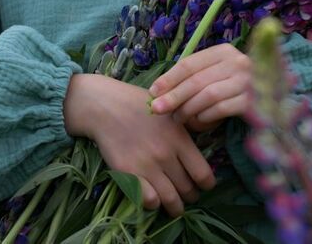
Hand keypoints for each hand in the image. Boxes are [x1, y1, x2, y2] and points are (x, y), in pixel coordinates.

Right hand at [64, 73, 215, 217]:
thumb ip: (186, 129)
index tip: (203, 184)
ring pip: (171, 201)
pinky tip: (154, 197)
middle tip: (188, 194)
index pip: (203, 174)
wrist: (105, 105)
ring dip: (175, 207)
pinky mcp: (128, 173)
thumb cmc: (138, 104)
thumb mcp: (168, 110)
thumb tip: (203, 144)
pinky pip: (149, 201)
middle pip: (188, 190)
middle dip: (191, 196)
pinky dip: (154, 203)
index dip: (207, 184)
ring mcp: (146, 165)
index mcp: (179, 138)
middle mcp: (166, 154)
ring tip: (174, 205)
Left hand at [148, 44, 252, 132]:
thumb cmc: (235, 85)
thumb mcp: (216, 73)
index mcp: (224, 51)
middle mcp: (238, 62)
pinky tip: (199, 121)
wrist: (274, 99)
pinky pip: (221, 109)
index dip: (168, 78)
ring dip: (188, 109)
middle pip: (196, 80)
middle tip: (157, 109)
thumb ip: (194, 77)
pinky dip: (206, 117)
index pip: (189, 64)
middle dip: (173, 96)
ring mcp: (247, 81)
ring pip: (207, 95)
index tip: (152, 92)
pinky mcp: (253, 101)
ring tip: (178, 118)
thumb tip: (159, 91)